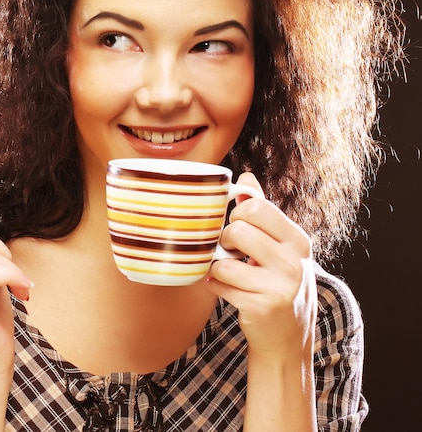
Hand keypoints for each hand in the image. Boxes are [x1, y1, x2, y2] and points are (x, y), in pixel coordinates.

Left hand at [207, 173, 316, 359]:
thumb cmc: (278, 281)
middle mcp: (294, 261)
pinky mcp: (263, 307)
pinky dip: (215, 285)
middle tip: (230, 250)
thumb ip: (262, 211)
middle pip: (238, 230)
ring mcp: (281, 286)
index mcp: (298, 239)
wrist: (289, 336)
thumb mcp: (279, 245)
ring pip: (224, 260)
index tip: (238, 226)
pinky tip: (227, 289)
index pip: (256, 207)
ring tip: (227, 271)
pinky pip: (220, 284)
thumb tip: (245, 177)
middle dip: (225, 239)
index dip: (237, 214)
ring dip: (217, 266)